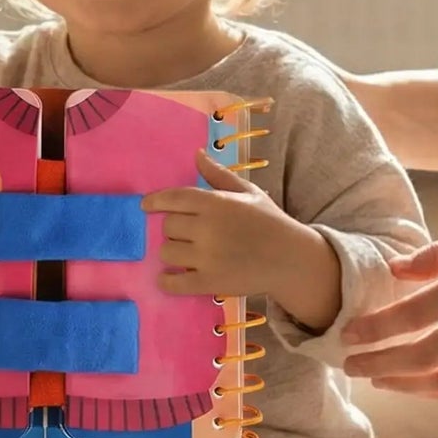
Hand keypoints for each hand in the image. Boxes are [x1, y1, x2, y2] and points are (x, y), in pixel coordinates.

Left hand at [141, 149, 314, 303]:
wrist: (292, 259)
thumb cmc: (269, 222)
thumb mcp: (248, 192)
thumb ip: (218, 175)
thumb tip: (197, 154)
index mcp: (216, 203)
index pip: (173, 198)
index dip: (155, 201)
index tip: (146, 206)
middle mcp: (208, 228)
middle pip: (168, 226)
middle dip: (172, 228)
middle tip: (185, 232)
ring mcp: (208, 257)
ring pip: (166, 252)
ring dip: (171, 252)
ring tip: (185, 252)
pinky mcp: (210, 283)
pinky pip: (174, 283)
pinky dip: (166, 281)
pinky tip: (167, 278)